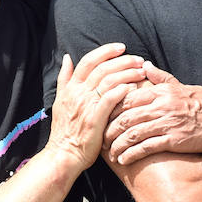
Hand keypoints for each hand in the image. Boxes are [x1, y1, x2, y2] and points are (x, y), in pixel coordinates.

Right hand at [46, 44, 146, 168]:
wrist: (63, 154)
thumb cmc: (65, 130)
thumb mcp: (60, 100)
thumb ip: (65, 78)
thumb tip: (66, 58)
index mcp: (71, 87)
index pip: (89, 60)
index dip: (106, 51)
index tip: (121, 47)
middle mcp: (78, 93)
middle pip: (103, 68)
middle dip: (123, 60)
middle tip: (139, 59)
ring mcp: (86, 105)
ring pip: (109, 80)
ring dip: (127, 73)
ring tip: (142, 72)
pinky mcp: (95, 119)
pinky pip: (110, 99)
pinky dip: (122, 90)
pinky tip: (134, 87)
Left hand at [105, 62, 201, 164]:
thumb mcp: (185, 86)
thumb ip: (162, 78)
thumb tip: (144, 65)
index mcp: (163, 91)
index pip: (127, 97)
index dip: (111, 108)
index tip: (103, 118)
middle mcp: (162, 105)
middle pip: (124, 116)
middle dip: (108, 129)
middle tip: (100, 138)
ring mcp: (168, 123)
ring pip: (131, 132)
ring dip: (117, 144)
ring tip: (110, 153)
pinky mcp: (175, 140)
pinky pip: (146, 147)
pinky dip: (131, 154)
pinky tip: (124, 160)